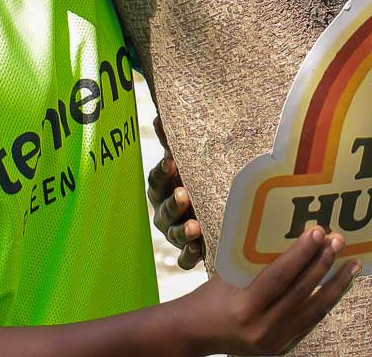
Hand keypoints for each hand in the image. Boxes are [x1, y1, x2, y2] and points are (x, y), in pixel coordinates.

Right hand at [149, 116, 204, 268]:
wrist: (214, 205)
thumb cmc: (196, 175)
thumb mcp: (189, 158)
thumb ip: (173, 140)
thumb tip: (160, 113)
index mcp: (163, 186)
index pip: (157, 178)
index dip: (163, 171)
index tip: (172, 161)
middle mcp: (165, 210)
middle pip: (164, 208)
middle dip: (173, 202)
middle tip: (184, 194)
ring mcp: (174, 232)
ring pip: (173, 233)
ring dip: (182, 230)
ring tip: (194, 226)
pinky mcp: (187, 251)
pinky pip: (184, 258)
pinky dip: (189, 255)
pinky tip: (199, 249)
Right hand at [182, 226, 358, 355]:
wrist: (197, 334)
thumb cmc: (211, 297)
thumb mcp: (230, 275)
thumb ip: (260, 263)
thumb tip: (296, 238)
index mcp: (244, 307)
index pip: (280, 276)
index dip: (301, 253)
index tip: (318, 231)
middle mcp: (262, 329)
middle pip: (302, 292)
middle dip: (324, 264)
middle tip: (338, 240)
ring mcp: (274, 343)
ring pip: (314, 311)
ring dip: (336, 285)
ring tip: (352, 264)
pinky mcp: (281, 349)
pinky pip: (309, 322)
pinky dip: (325, 302)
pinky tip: (337, 285)